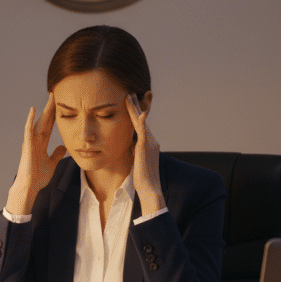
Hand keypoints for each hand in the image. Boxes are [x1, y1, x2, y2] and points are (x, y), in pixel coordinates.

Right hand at [6, 94, 67, 215]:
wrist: (30, 187)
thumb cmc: (38, 178)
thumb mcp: (52, 163)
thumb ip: (56, 154)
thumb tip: (63, 147)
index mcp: (41, 144)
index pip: (50, 125)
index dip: (55, 115)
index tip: (61, 104)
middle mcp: (36, 140)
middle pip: (45, 120)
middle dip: (51, 108)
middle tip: (56, 94)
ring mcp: (30, 142)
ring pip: (38, 122)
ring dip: (44, 110)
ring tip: (49, 97)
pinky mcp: (27, 146)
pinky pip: (28, 130)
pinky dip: (30, 120)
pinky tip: (33, 110)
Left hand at [127, 93, 164, 211]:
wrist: (149, 188)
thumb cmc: (142, 179)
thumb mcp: (137, 161)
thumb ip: (134, 151)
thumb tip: (129, 145)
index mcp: (148, 144)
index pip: (141, 125)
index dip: (137, 113)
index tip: (131, 103)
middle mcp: (151, 141)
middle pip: (142, 119)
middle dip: (136, 106)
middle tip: (131, 93)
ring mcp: (149, 143)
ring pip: (141, 122)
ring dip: (135, 108)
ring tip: (130, 96)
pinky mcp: (145, 147)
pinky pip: (143, 131)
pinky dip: (142, 121)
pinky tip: (140, 113)